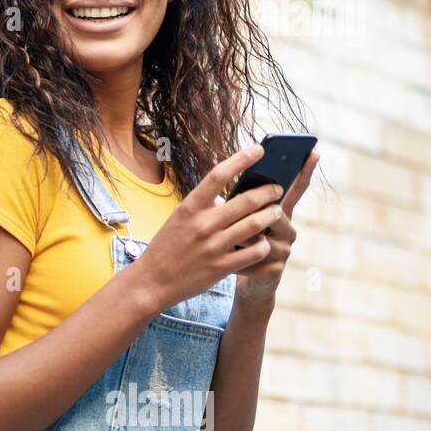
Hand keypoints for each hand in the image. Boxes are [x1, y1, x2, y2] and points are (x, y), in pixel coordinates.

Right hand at [131, 142, 300, 312]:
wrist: (153, 281)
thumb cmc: (167, 246)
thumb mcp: (179, 219)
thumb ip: (204, 206)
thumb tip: (230, 196)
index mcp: (190, 207)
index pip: (218, 175)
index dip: (241, 159)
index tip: (259, 149)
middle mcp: (202, 224)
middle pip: (246, 200)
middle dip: (268, 191)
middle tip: (277, 188)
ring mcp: (213, 246)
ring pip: (255, 224)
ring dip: (272, 215)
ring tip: (277, 211)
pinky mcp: (221, 267)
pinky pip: (254, 252)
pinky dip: (264, 245)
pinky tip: (265, 242)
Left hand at [226, 148, 318, 305]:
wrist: (240, 280)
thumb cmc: (235, 242)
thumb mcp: (236, 219)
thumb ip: (241, 202)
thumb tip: (236, 181)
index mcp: (278, 213)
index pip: (294, 189)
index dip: (303, 171)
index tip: (312, 151)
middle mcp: (287, 230)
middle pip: (275, 212)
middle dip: (254, 212)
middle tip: (236, 215)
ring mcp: (284, 251)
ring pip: (262, 235)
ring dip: (240, 236)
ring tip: (227, 239)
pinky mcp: (275, 271)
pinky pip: (254, 258)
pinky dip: (237, 257)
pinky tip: (229, 259)